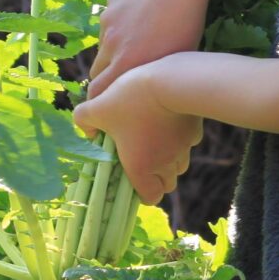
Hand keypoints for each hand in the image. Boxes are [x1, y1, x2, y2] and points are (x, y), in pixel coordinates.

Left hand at [73, 62, 205, 203]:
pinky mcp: (194, 132)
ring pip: (180, 165)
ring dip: (169, 160)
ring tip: (155, 141)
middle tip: (142, 158)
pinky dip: (179, 139)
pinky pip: (188, 143)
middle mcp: (165, 164)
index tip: (134, 180)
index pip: (151, 198)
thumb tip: (87, 131)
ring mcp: (183, 149)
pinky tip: (169, 122)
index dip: (144, 192)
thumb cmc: (129, 100)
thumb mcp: (97, 107)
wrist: (169, 81)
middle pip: (168, 184)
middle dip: (157, 177)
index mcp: (142, 167)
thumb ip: (84, 121)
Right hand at [86, 0, 214, 98]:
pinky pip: (110, 21)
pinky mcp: (110, 2)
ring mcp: (108, 21)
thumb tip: (140, 95)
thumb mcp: (173, 61)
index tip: (103, 109)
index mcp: (126, 64)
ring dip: (114, 50)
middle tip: (122, 78)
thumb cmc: (187, 26)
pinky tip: (142, 17)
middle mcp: (110, 44)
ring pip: (104, 45)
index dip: (98, 103)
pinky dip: (120, 26)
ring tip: (139, 41)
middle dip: (106, 78)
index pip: (97, 94)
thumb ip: (150, 80)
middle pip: (97, 71)